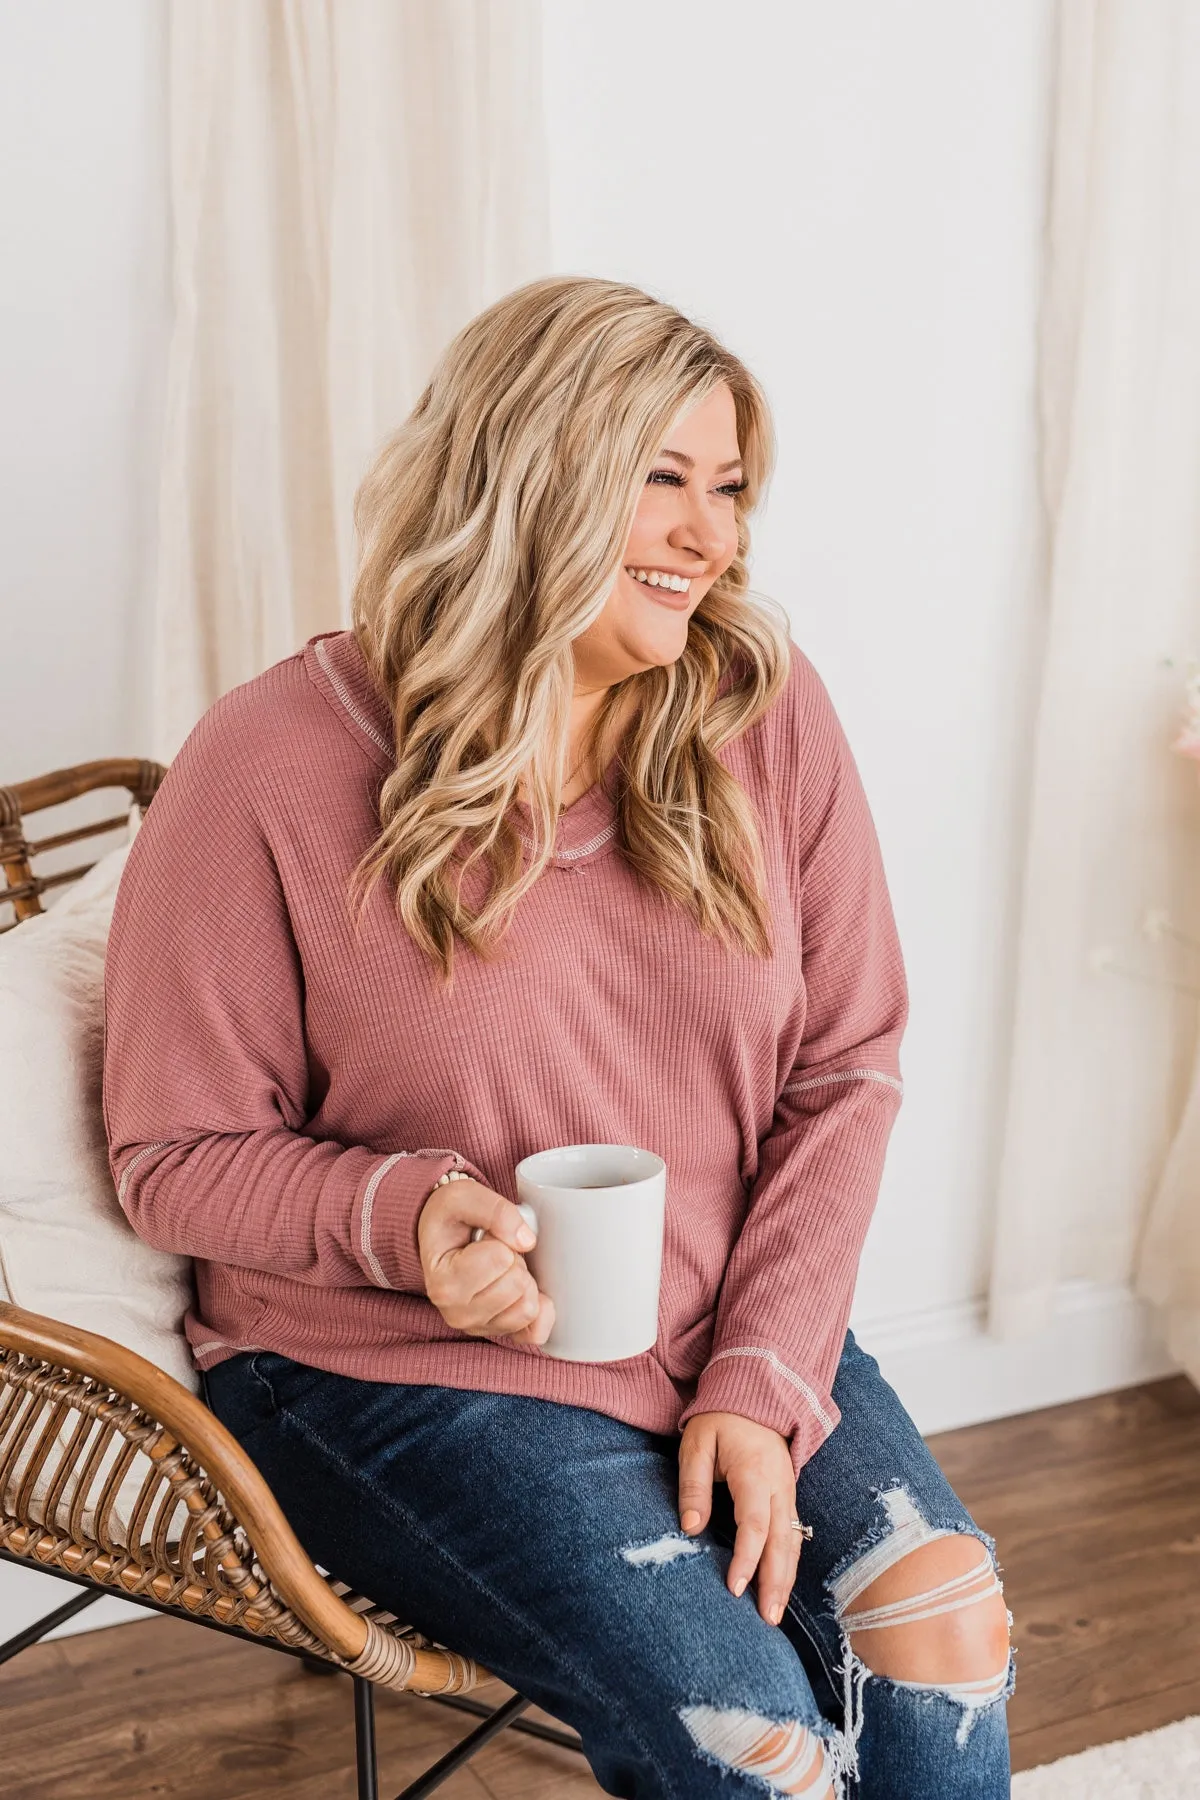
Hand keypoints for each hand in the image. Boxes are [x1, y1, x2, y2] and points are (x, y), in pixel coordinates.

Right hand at [417, 1178, 555, 1345]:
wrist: (442, 1238)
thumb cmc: (450, 1219)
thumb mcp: (463, 1196)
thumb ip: (495, 1210)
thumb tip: (526, 1240)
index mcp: (443, 1283)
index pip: (501, 1258)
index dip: (498, 1238)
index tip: (480, 1237)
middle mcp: (457, 1313)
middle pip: (518, 1283)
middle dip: (513, 1259)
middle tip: (493, 1251)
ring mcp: (479, 1327)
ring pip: (528, 1306)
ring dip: (523, 1279)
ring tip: (500, 1268)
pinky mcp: (501, 1334)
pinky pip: (536, 1332)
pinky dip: (540, 1309)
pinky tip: (524, 1289)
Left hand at [678, 1411, 801, 1625]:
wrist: (753, 1398)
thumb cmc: (719, 1421)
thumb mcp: (696, 1445)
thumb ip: (694, 1487)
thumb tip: (691, 1529)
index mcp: (755, 1473)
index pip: (755, 1525)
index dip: (747, 1559)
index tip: (734, 1588)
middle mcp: (778, 1486)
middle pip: (782, 1541)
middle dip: (776, 1582)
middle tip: (767, 1619)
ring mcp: (788, 1492)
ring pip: (793, 1542)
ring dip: (786, 1578)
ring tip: (774, 1614)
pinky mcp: (788, 1497)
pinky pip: (793, 1534)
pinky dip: (789, 1563)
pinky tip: (780, 1585)